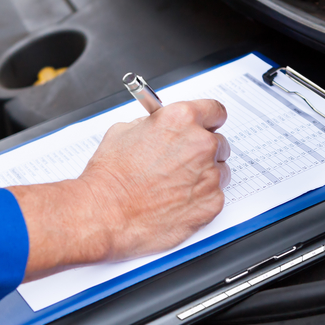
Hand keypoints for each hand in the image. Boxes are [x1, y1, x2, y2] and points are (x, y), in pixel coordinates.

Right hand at [10, 99, 229, 278]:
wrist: (105, 213)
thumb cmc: (110, 177)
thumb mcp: (125, 131)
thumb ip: (154, 124)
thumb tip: (163, 126)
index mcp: (181, 120)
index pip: (215, 111)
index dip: (209, 121)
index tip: (207, 127)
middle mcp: (200, 145)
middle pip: (218, 143)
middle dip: (203, 152)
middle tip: (183, 163)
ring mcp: (209, 176)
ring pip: (219, 171)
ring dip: (203, 176)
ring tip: (175, 186)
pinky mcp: (211, 203)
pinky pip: (214, 197)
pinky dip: (200, 199)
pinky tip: (176, 202)